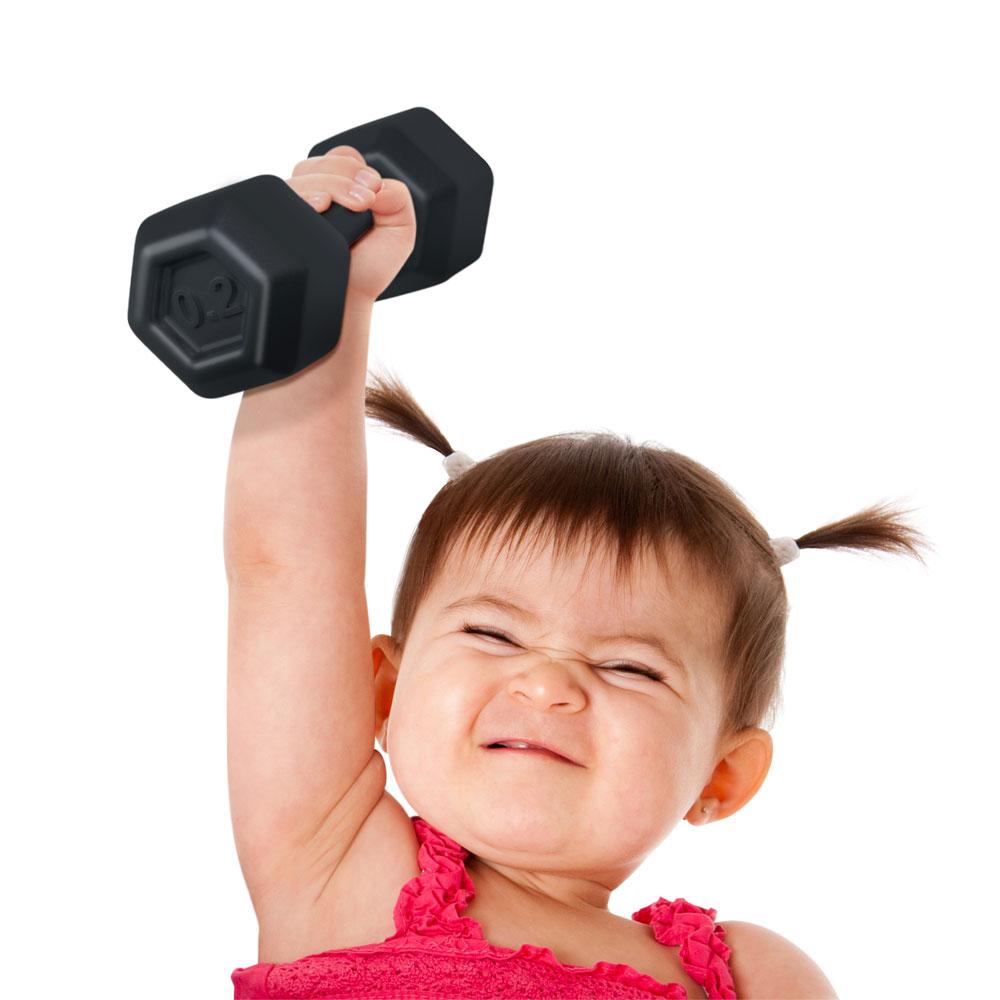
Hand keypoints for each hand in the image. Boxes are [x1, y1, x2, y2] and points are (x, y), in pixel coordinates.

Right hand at [285, 147, 416, 304]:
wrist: (346, 300)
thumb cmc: (367, 269)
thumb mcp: (398, 233)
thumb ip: (399, 201)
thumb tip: (382, 184)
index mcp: (341, 189)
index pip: (342, 157)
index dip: (354, 167)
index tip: (371, 188)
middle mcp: (316, 194)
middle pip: (321, 163)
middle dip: (344, 176)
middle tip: (363, 201)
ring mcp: (295, 207)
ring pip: (302, 176)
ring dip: (327, 185)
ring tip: (339, 205)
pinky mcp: (278, 220)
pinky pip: (280, 196)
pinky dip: (301, 195)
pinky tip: (317, 206)